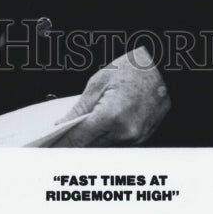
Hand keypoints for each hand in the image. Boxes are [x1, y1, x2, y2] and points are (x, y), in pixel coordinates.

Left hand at [51, 47, 170, 146]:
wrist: (165, 65)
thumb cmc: (136, 67)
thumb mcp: (100, 81)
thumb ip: (80, 108)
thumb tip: (62, 125)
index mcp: (112, 116)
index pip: (79, 139)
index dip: (61, 143)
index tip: (47, 147)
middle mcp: (126, 132)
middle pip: (90, 148)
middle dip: (74, 144)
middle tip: (57, 141)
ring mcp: (137, 138)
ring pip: (104, 148)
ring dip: (91, 143)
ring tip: (78, 133)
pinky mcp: (144, 137)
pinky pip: (119, 144)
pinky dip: (106, 138)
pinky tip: (99, 130)